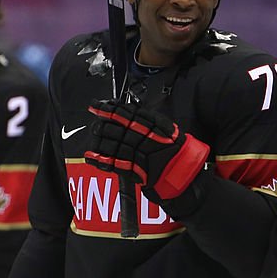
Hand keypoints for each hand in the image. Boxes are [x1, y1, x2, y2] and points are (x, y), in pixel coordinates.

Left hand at [84, 99, 209, 202]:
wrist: (185, 172)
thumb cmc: (177, 149)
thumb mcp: (166, 128)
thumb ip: (148, 121)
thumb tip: (128, 111)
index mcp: (153, 125)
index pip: (127, 114)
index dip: (109, 109)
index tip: (97, 105)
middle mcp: (145, 138)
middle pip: (117, 128)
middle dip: (103, 125)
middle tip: (95, 123)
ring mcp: (140, 154)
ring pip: (114, 144)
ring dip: (100, 140)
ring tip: (94, 136)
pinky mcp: (136, 171)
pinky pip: (115, 164)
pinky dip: (101, 161)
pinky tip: (91, 157)